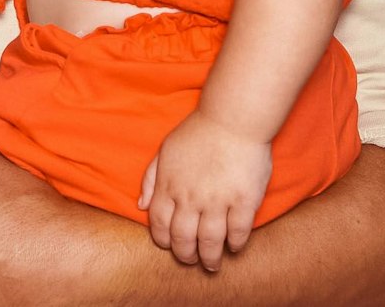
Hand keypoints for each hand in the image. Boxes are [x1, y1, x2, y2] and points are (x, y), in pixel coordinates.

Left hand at [138, 112, 271, 271]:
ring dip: (209, 258)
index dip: (163, 239)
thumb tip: (140, 205)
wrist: (232, 119)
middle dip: (184, 254)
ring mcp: (217, 201)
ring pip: (210, 242)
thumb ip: (151, 178)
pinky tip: (233, 247)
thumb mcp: (165, 150)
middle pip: (183, 238)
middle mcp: (190, 197)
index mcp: (169, 185)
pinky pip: (238, 232)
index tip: (169, 245)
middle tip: (190, 260)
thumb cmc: (198, 132)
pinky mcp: (244, 201)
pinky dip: (235, 244)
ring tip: (211, 264)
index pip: (159, 223)